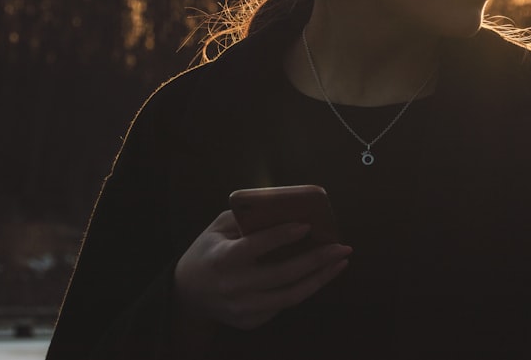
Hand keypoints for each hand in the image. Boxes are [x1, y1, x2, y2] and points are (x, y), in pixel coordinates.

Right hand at [174, 209, 351, 331]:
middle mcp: (233, 287)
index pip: (255, 247)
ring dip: (320, 278)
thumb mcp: (219, 227)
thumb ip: (248, 217)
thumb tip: (286, 209)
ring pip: (290, 296)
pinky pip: (284, 304)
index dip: (282, 236)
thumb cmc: (209, 250)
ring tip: (340, 262)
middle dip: (316, 260)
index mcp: (222, 259)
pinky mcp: (250, 321)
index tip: (307, 225)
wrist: (189, 293)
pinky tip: (319, 273)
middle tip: (341, 246)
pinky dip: (304, 288)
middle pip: (282, 274)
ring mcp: (242, 308)